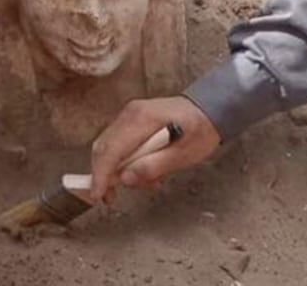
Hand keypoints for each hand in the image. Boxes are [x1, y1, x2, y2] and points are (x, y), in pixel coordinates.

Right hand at [89, 96, 220, 202]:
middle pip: (103, 147)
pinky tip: (144, 169)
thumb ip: (154, 166)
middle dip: (105, 175)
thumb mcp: (184, 154)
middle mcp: (130, 113)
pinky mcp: (130, 120)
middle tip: (112, 196)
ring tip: (146, 181)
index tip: (98, 194)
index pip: (111, 149)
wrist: (208, 109)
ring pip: (108, 147)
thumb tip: (126, 177)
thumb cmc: (200, 129)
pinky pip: (117, 143)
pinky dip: (123, 160)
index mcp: (143, 119)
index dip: (101, 174)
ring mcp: (129, 114)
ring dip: (117, 169)